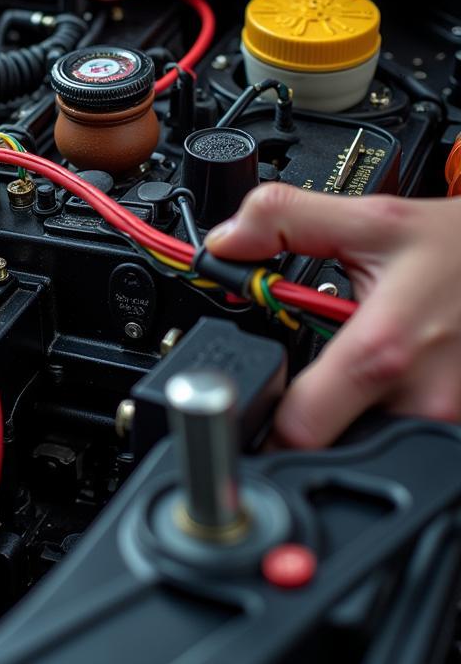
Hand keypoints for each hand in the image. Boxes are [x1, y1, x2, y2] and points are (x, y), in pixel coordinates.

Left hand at [205, 184, 460, 447]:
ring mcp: (442, 420)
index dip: (261, 415)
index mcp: (382, 352)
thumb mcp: (372, 219)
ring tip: (349, 366)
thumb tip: (225, 240)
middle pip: (326, 444)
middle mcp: (418, 400)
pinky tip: (385, 375)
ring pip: (361, 440)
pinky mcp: (454, 425)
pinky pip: (396, 431)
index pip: (296, 428)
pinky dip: (378, 408)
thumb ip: (285, 219)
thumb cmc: (460, 249)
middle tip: (303, 370)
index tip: (253, 390)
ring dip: (344, 412)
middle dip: (301, 413)